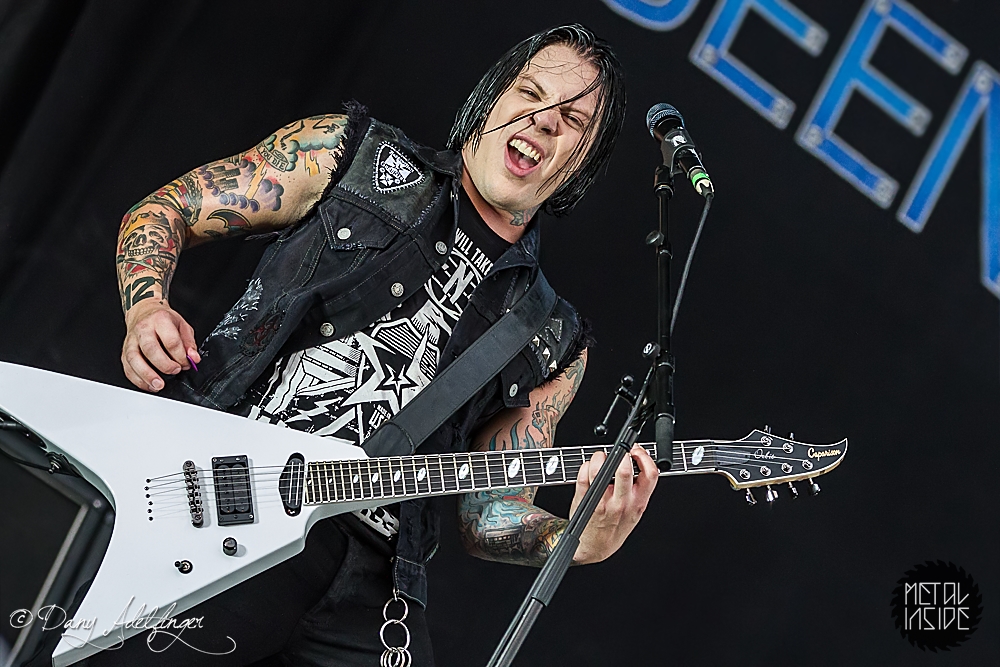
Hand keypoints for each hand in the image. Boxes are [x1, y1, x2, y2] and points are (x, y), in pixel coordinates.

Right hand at [122, 300, 199, 391]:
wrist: (144, 312)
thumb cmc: (163, 319)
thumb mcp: (182, 326)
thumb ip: (189, 343)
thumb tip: (193, 358)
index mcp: (160, 320)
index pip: (171, 341)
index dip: (180, 355)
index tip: (186, 363)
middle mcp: (143, 329)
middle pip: (150, 349)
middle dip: (164, 364)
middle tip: (175, 371)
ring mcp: (131, 340)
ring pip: (134, 359)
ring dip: (146, 375)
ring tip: (158, 385)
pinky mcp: (124, 351)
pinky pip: (127, 367)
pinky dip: (137, 379)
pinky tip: (148, 385)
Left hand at [570, 445, 657, 563]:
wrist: (595, 547)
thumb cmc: (615, 527)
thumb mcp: (636, 512)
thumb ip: (640, 489)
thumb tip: (639, 460)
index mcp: (638, 503)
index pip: (650, 474)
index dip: (644, 456)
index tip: (637, 451)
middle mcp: (621, 502)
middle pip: (625, 470)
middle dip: (622, 453)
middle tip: (620, 452)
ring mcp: (601, 501)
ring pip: (599, 469)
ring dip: (600, 457)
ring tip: (602, 458)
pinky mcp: (584, 499)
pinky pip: (583, 475)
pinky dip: (586, 466)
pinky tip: (590, 469)